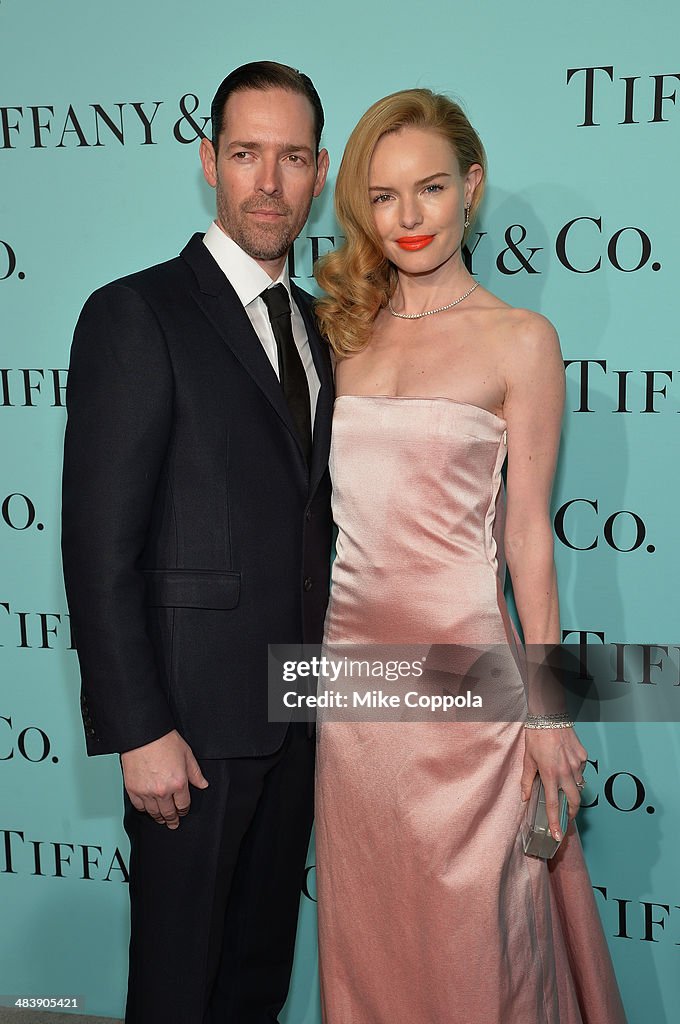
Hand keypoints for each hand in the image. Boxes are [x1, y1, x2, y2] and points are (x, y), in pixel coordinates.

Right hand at [121, 729, 208, 828]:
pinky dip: (144, 809)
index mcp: (178, 783)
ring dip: (159, 817)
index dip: (184, 811)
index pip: (183, 805)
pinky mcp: (133, 790)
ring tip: (161, 819)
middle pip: (169, 813)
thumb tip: (203, 784)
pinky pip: (139, 806)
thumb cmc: (164, 741)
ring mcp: (146, 792)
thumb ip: (196, 773)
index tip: (183, 812)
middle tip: (173, 823)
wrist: (143, 735)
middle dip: (172, 819)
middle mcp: (163, 791)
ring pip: (154, 812)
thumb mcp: (187, 754)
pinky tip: (147, 809)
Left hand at [520, 726, 587, 842]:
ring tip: (564, 787)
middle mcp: (565, 772)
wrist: (550, 716)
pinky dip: (575, 773)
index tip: (558, 835)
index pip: (552, 805)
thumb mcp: (527, 759)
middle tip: (566, 816)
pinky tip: (566, 764)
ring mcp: (577, 764)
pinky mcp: (583, 756)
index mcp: (549, 775)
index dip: (555, 822)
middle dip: (571, 813)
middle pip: (574, 801)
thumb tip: (525, 797)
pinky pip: (581, 770)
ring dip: (573, 791)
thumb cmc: (536, 736)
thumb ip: (527, 780)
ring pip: (579, 786)